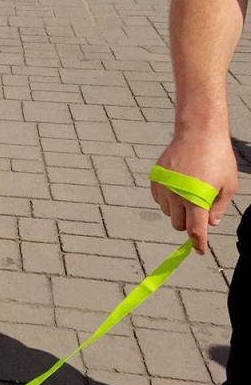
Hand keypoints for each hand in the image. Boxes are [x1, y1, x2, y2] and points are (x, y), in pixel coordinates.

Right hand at [150, 127, 236, 253]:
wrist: (198, 134)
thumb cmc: (218, 158)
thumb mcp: (229, 185)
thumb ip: (219, 207)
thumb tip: (210, 223)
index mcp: (196, 200)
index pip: (195, 230)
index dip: (198, 243)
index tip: (199, 250)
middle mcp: (177, 196)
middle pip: (178, 224)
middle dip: (188, 223)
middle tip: (199, 211)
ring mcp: (164, 188)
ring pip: (167, 213)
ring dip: (178, 211)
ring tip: (190, 193)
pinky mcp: (155, 180)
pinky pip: (159, 200)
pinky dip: (168, 200)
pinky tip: (179, 186)